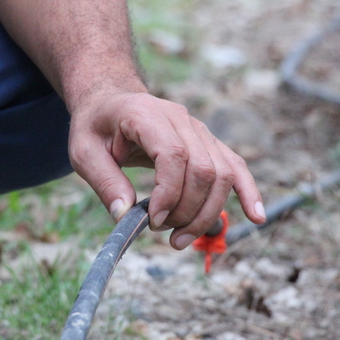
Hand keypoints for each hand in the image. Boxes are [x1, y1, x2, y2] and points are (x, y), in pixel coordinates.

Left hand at [68, 91, 265, 249]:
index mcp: (147, 115)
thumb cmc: (96, 126)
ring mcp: (199, 130)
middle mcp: (181, 119)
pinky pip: (236, 167)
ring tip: (180, 239)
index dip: (169, 193)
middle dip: (186, 210)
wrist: (112, 100)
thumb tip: (124, 216)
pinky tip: (256, 217)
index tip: (152, 220)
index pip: (174, 155)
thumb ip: (104, 181)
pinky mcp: (209, 144)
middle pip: (203, 170)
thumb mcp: (83, 151)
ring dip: (207, 214)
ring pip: (222, 174)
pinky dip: (248, 192)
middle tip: (161, 231)